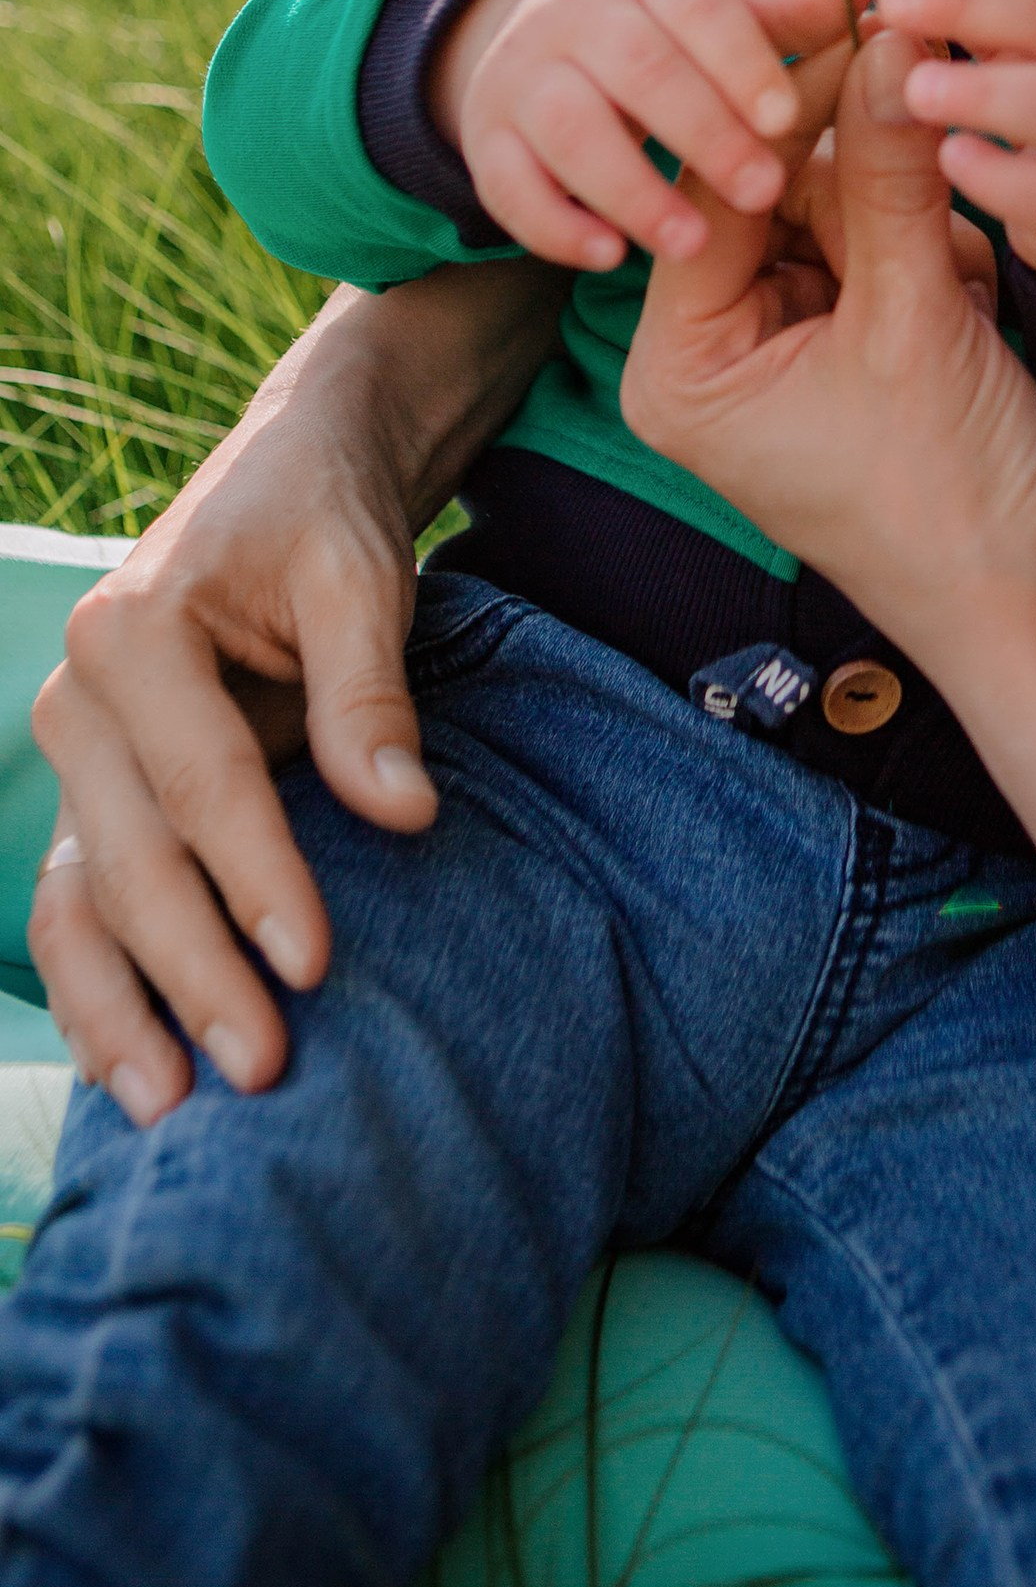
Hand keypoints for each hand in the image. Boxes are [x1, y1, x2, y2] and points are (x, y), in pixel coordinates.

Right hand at [29, 264, 567, 1122]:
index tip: (316, 963)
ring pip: (80, 901)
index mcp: (132, 632)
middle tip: (263, 1068)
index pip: (202, 781)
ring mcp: (82, 758)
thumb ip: (371, 691)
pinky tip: (136, 1071)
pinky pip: (84, 906)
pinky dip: (104, 990)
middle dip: (193, 970)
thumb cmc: (327, 520)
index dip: (257, 878)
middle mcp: (82, 701)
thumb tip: (404, 809)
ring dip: (120, 1010)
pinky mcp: (103, 800)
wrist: (295, 475)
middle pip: (132, 859)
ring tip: (174, 1111)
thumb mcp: (361, 576)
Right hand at [433, 0, 868, 273]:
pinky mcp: (489, 141)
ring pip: (570, 129)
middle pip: (637, 68)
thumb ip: (793, 18)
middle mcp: (578, 12)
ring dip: (632, 188)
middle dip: (703, 133)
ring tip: (691, 244)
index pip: (696, 5)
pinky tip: (609, 259)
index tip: (786, 119)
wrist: (545, 46)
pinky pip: (508, 186)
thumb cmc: (675, 38)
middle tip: (762, 192)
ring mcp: (524, 76)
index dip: (740, 61)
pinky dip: (555, 226)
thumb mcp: (729, 17)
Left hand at [619, 30, 1035, 666]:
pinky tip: (973, 309)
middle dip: (866, 177)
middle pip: (779, 190)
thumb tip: (886, 40)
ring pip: (844, 211)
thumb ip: (890, 171)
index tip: (860, 13)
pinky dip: (938, 259)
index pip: (721, 186)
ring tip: (961, 295)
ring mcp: (789, 352)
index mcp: (682, 363)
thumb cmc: (952, 499)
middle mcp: (717, 354)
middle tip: (924, 141)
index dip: (796, 98)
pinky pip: (886, 251)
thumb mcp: (915, 316)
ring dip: (915, 226)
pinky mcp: (858, 350)